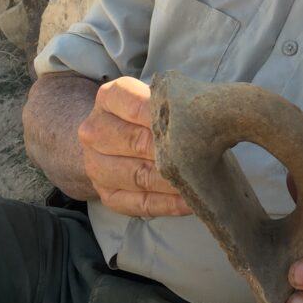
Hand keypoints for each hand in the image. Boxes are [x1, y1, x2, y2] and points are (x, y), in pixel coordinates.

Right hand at [77, 76, 190, 217]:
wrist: (118, 136)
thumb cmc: (151, 113)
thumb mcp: (158, 98)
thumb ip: (176, 104)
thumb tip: (208, 116)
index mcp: (108, 98)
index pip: (137, 106)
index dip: (167, 117)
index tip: (195, 124)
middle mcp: (95, 131)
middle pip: (137, 143)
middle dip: (173, 152)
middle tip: (204, 156)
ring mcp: (97, 166)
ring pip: (139, 176)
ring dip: (173, 182)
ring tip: (201, 183)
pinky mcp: (107, 195)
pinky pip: (140, 203)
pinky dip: (168, 204)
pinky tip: (190, 202)